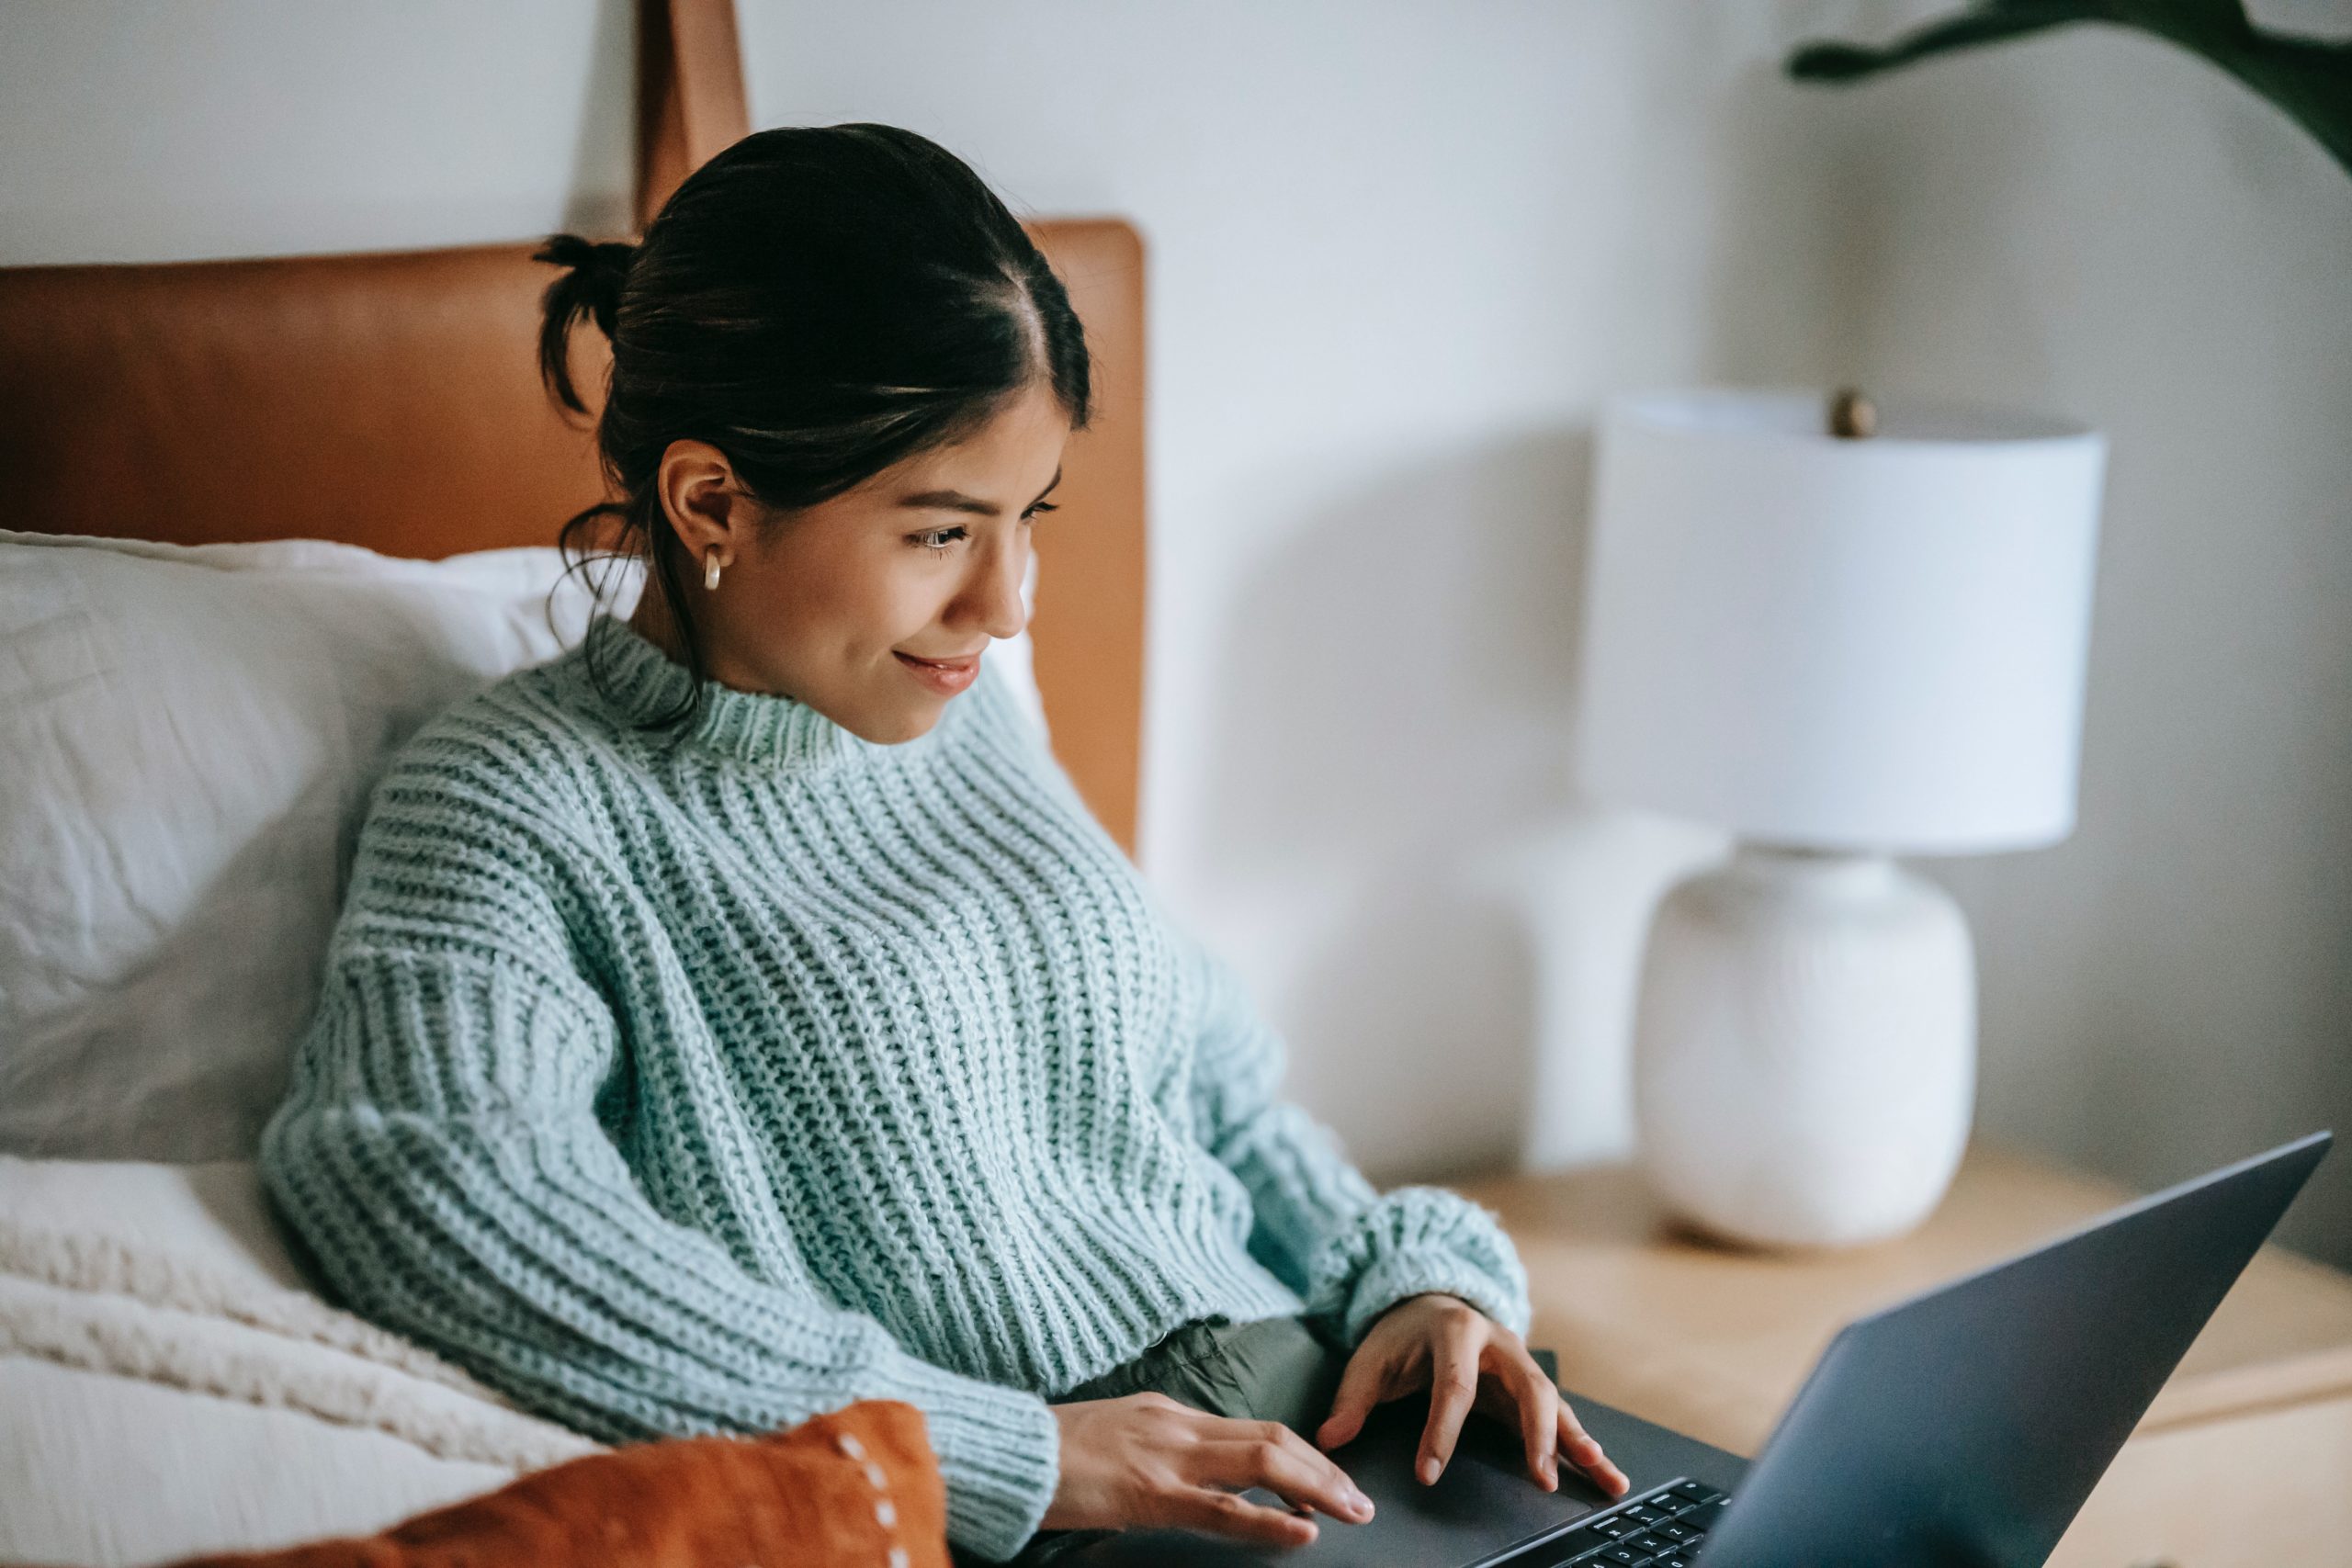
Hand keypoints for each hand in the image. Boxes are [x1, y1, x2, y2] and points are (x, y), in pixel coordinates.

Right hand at [1042, 1392, 1377, 1548]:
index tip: (1327, 1481)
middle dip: (1324, 1468)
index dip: (1299, 1455)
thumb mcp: (1111, 1434)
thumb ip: (1152, 1446)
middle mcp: (1177, 1425)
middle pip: (1273, 1438)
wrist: (1004, 1451)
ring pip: (1264, 1461)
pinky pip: (1224, 1508)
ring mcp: (1167, 1456)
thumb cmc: (1046, 1453)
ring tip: (1353, 1511)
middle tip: (1359, 1500)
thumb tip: (1185, 1470)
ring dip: (1318, 1486)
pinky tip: (1302, 1532)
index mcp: (1168, 1412)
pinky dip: (1269, 1519)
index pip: (1252, 1428)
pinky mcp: (1151, 1493)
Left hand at [1314, 1293, 1629, 1498]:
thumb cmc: (1400, 1336)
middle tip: (1539, 1476)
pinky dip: (1585, 1444)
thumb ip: (1352, 1399)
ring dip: (1577, 1441)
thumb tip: (1329, 1438)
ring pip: (1555, 1402)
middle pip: (1526, 1387)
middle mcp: (1499, 1343)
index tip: (1429, 1473)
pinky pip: (1562, 1415)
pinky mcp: (1530, 1384)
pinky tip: (1607, 1473)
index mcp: (1455, 1332)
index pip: (1453, 1386)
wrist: (1431, 1301)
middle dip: (1536, 1433)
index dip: (1442, 1431)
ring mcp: (1521, 1363)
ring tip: (1603, 1479)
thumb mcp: (1370, 1359)